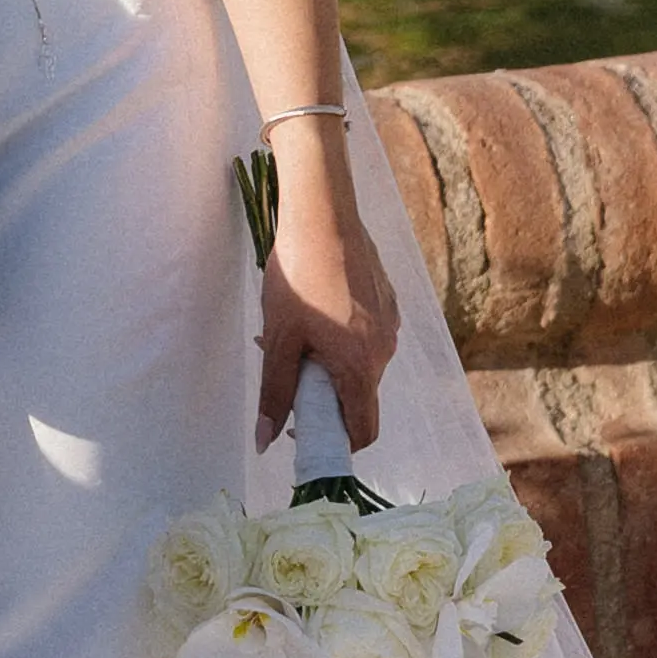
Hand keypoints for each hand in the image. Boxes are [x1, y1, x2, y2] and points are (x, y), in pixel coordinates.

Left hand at [256, 129, 395, 454]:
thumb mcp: (279, 339)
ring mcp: (390, 324)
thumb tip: (265, 442)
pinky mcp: (387, 301)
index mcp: (361, 367)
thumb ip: (275, 393)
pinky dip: (341, 338)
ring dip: (328, 363)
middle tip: (286, 369)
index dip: (335, 442)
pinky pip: (366, 336)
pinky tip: (312, 312)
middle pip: (358, 395)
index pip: (363, 430)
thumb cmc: (299, 276)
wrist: (324, 215)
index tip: (304, 431)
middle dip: (321, 393)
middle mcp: (385, 350)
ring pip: (359, 363)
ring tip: (292, 334)